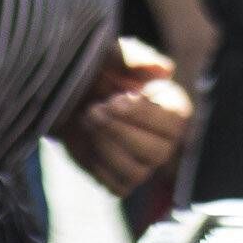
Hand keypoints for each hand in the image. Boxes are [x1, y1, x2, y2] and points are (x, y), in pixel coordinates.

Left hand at [60, 41, 192, 194]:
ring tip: (88, 120)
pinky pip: (117, 186)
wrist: (70, 94)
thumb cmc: (99, 71)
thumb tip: (166, 69)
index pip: (172, 122)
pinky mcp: (121, 180)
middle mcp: (165, 141)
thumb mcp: (113, 56)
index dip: (143, 114)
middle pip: (156, 152)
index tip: (115, 100)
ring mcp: (145, 164)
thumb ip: (137, 59)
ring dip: (107, 147)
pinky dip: (99, 165)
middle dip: (120, 131)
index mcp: (173, 109)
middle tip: (94, 110)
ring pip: (137, 172)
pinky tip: (87, 141)